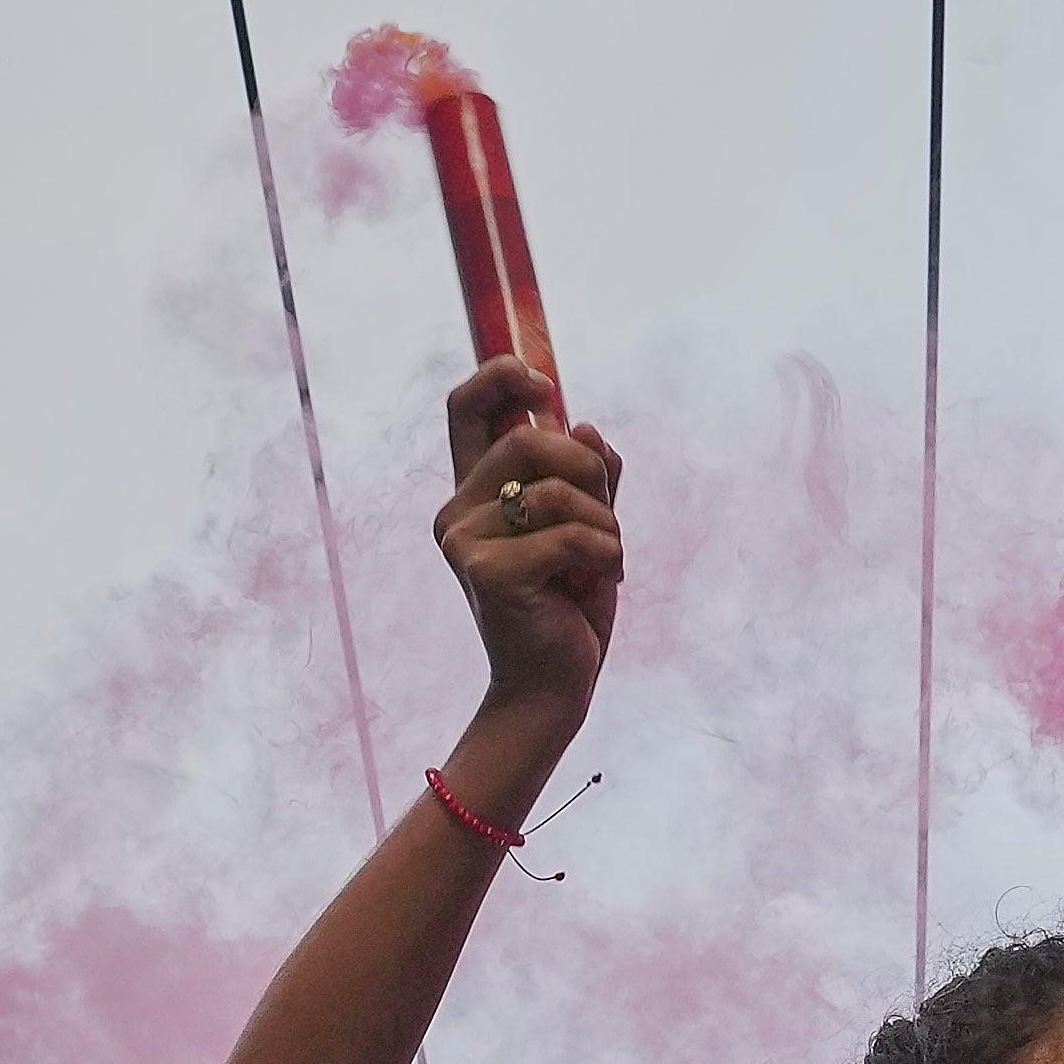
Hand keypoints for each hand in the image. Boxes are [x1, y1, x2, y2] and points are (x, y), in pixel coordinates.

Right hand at [436, 355, 625, 726]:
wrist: (554, 686)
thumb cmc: (570, 607)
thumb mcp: (590, 527)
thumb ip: (591, 477)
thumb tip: (587, 427)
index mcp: (476, 492)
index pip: (466, 408)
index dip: (501, 377)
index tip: (544, 384)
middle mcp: (457, 511)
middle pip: (528, 442)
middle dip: (589, 473)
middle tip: (606, 518)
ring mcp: (463, 540)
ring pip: (557, 492)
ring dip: (605, 527)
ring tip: (604, 565)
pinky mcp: (486, 572)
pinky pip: (570, 535)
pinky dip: (606, 555)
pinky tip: (603, 582)